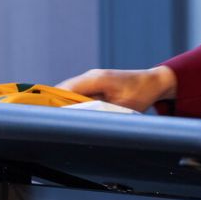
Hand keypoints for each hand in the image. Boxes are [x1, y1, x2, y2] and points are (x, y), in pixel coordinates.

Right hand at [56, 65, 176, 112]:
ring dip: (64, 106)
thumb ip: (101, 113)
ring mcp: (93, 79)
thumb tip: (83, 120)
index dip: (53, 103)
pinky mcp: (96, 84)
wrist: (154, 82)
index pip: (66, 90)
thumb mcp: (123, 107)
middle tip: (48, 123)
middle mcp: (91, 76)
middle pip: (63, 91)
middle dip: (55, 106)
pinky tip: (72, 116)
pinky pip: (78, 94)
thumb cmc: (141, 92)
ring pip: (69, 92)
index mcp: (96, 78)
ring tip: (56, 122)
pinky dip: (73, 104)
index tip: (46, 117)